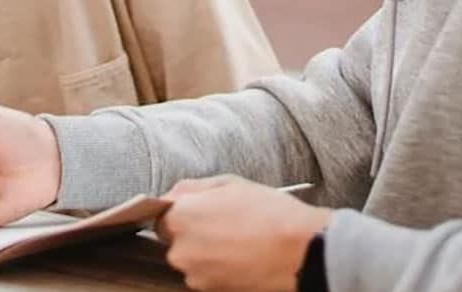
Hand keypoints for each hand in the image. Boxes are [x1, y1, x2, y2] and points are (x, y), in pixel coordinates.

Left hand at [154, 176, 330, 291]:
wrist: (300, 251)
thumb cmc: (269, 212)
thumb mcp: (230, 183)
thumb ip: (193, 188)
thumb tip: (172, 196)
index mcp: (180, 216)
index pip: (161, 217)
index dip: (183, 214)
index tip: (203, 213)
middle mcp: (179, 250)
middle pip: (175, 242)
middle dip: (194, 235)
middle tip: (226, 227)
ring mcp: (194, 275)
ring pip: (192, 261)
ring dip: (207, 254)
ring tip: (239, 244)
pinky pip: (207, 278)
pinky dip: (219, 271)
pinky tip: (242, 260)